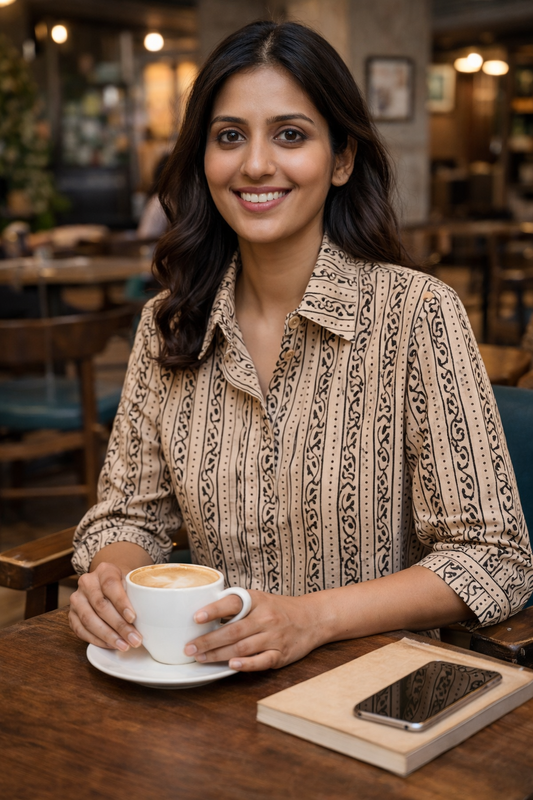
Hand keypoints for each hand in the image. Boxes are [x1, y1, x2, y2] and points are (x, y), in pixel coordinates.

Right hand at [68, 562, 142, 651]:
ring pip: (89, 620)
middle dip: (119, 626)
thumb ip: (138, 592)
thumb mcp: (132, 581)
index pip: (111, 585)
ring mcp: (77, 599)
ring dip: (108, 636)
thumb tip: (153, 613)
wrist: (108, 582)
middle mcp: (87, 582)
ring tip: (124, 645)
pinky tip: (111, 645)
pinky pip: (81, 630)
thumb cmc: (124, 584)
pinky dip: (97, 640)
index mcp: (104, 570)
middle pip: (100, 606)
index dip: (121, 603)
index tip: (133, 618)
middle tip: (134, 639)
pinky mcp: (71, 614)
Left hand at [183, 590, 320, 671]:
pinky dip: (246, 664)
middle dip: (209, 641)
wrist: (312, 618)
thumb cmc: (279, 609)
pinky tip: (232, 665)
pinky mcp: (281, 654)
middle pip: (234, 631)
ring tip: (201, 658)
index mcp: (257, 601)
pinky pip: (262, 661)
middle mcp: (266, 618)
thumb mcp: (259, 599)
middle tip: (190, 648)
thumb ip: (237, 605)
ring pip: (243, 647)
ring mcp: (274, 637)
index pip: (233, 603)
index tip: (196, 618)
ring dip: (219, 654)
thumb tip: (204, 613)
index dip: (214, 610)